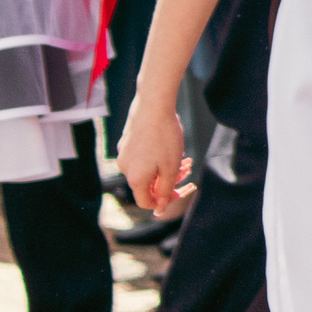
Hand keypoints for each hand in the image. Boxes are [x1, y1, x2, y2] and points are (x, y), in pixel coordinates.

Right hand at [116, 96, 193, 213]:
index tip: (179, 190)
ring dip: (165, 166)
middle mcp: (125, 168)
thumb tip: (159, 207)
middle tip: (187, 169)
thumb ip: (164, 190)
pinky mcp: (127, 141)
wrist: (153, 104)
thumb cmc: (165, 137)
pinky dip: (157, 156)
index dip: (163, 201)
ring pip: (147, 168)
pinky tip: (171, 144)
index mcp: (135, 178)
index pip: (145, 202)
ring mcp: (124, 153)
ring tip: (184, 156)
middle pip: (147, 184)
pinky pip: (142, 156)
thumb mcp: (170, 168)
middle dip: (168, 180)